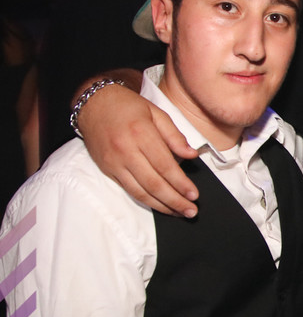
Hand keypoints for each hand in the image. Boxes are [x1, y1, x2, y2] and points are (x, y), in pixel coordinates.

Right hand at [78, 84, 199, 216]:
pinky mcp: (108, 170)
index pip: (165, 166)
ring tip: (179, 213)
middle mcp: (126, 151)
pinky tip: (160, 206)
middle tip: (191, 211)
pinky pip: (129, 190)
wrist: (94, 104)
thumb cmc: (128, 106)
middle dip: (175, 200)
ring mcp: (115, 163)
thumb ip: (174, 135)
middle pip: (153, 183)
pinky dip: (146, 201)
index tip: (194, 195)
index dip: (180, 183)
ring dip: (162, 206)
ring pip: (140, 192)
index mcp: (141, 134)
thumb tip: (191, 155)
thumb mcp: (156, 112)